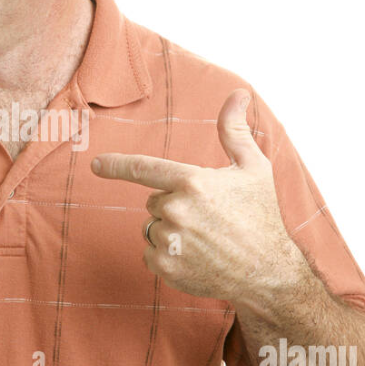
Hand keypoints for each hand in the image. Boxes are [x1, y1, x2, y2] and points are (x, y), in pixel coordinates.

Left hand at [90, 89, 303, 301]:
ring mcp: (169, 240)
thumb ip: (234, 130)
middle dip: (174, 205)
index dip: (116, 165)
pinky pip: (150, 253)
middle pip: (154, 201)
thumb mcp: (253, 168)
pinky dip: (167, 255)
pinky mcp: (165, 266)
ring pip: (152, 227)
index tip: (96, 164)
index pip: (143, 168)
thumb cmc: (261, 215)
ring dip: (170, 231)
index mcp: (192, 182)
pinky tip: (196, 258)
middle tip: (208, 218)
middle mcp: (176, 210)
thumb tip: (238, 93)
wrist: (267, 272)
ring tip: (204, 240)